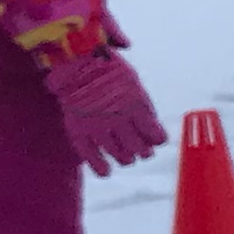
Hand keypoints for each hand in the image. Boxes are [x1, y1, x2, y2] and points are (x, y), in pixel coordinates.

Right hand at [49, 52, 170, 172]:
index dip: (157, 140)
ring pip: (122, 158)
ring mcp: (99, 127)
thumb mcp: (134, 84)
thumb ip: (145, 108)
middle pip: (142, 151)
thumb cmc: (108, 72)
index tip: (154, 139)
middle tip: (141, 150)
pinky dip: (102, 169)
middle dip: (144, 152)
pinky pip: (93, 159)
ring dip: (127, 159)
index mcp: (137, 105)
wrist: (75, 63)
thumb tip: (156, 133)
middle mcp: (119, 119)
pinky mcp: (79, 132)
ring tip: (126, 156)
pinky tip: (106, 171)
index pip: (156, 137)